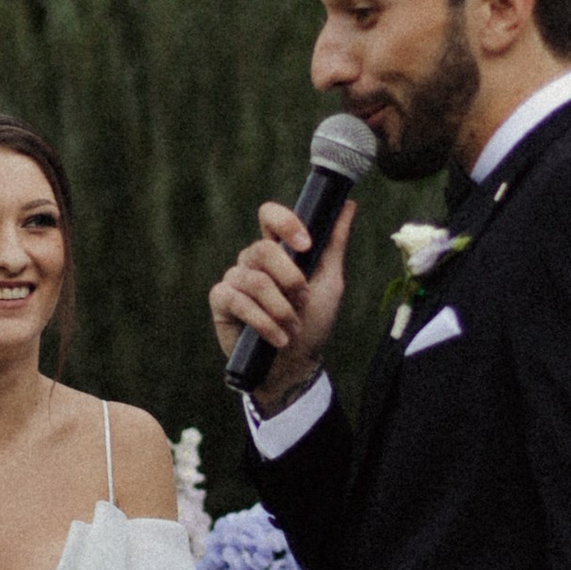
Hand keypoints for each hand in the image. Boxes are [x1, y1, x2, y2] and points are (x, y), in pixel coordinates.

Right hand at [209, 195, 356, 401]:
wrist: (295, 364)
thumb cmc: (313, 322)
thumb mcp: (330, 282)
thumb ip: (334, 244)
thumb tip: (349, 205)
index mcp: (278, 250)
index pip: (270, 216)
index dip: (285, 222)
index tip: (306, 245)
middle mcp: (253, 260)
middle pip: (262, 249)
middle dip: (290, 279)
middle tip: (303, 300)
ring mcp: (234, 279)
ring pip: (254, 280)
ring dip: (280, 308)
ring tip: (292, 328)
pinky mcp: (221, 302)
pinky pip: (237, 301)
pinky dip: (263, 321)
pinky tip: (277, 338)